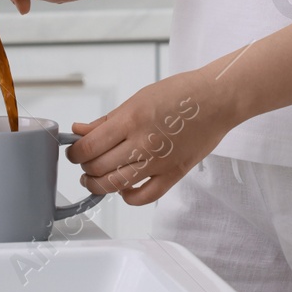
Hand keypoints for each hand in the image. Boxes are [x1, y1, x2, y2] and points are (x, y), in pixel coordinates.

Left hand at [66, 67, 234, 205]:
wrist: (216, 100)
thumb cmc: (180, 94)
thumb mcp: (136, 99)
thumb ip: (106, 120)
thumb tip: (80, 131)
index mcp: (130, 120)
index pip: (88, 148)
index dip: (75, 153)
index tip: (74, 151)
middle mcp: (142, 143)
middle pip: (98, 168)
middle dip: (85, 168)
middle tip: (85, 162)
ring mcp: (158, 162)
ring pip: (115, 185)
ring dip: (98, 184)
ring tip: (96, 177)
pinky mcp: (173, 175)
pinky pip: (143, 197)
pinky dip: (127, 197)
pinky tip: (123, 187)